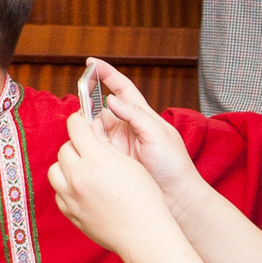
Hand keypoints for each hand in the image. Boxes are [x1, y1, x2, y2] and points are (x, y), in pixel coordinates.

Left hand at [48, 111, 176, 260]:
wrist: (143, 234)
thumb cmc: (144, 198)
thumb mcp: (129, 163)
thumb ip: (106, 144)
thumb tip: (93, 128)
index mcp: (96, 159)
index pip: (75, 128)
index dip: (79, 120)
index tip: (81, 120)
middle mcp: (79, 177)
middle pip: (64, 149)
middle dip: (76, 145)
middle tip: (89, 149)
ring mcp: (71, 196)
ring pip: (55, 170)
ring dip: (66, 166)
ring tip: (83, 170)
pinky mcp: (69, 212)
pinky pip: (59, 192)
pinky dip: (67, 187)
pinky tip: (84, 190)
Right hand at [81, 60, 198, 196]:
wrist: (176, 198)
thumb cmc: (174, 165)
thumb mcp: (159, 134)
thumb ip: (136, 115)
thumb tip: (111, 100)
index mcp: (141, 116)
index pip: (122, 88)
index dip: (107, 74)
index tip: (91, 64)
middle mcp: (127, 128)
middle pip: (100, 109)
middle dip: (89, 108)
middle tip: (84, 115)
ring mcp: (117, 145)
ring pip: (93, 129)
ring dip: (87, 129)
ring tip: (91, 137)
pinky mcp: (111, 162)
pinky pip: (92, 149)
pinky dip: (86, 146)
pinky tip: (85, 148)